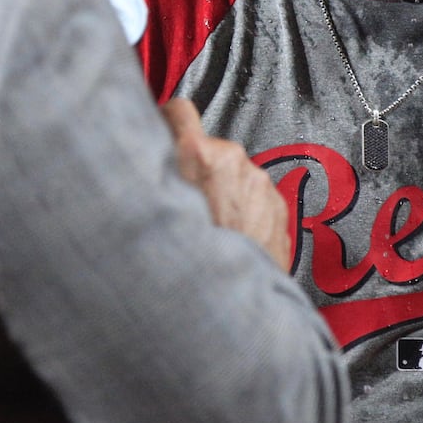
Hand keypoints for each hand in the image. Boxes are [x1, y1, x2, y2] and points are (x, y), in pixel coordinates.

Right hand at [160, 97, 291, 270]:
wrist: (232, 311)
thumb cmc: (190, 268)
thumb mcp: (152, 212)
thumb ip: (152, 175)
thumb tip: (144, 160)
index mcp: (197, 156)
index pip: (178, 110)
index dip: (167, 121)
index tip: (163, 131)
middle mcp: (233, 161)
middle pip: (208, 149)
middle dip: (195, 170)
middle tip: (182, 203)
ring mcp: (260, 184)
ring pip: (232, 176)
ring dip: (220, 193)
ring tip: (207, 229)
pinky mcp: (278, 206)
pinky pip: (253, 197)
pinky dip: (241, 211)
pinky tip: (228, 238)